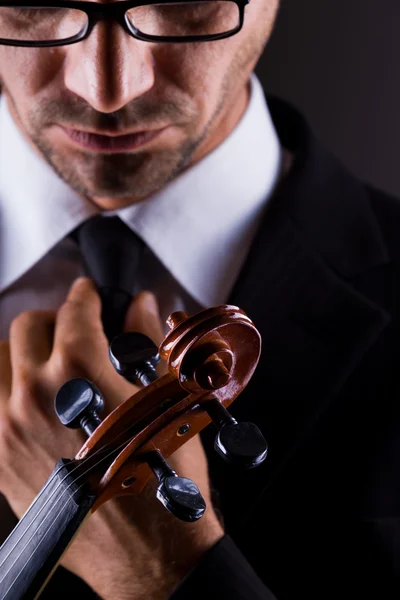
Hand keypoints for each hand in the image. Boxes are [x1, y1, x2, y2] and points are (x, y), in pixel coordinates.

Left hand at [0, 277, 223, 599]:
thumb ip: (148, 340)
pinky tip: (37, 399)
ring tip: (51, 362)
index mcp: (78, 370)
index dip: (86, 294)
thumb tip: (142, 307)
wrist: (147, 547)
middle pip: (27, 327)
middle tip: (76, 328)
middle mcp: (34, 393)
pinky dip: (11, 390)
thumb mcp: (168, 396)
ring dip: (23, 352)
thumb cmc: (162, 473)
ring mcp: (9, 428)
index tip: (90, 294)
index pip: (73, 309)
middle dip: (55, 318)